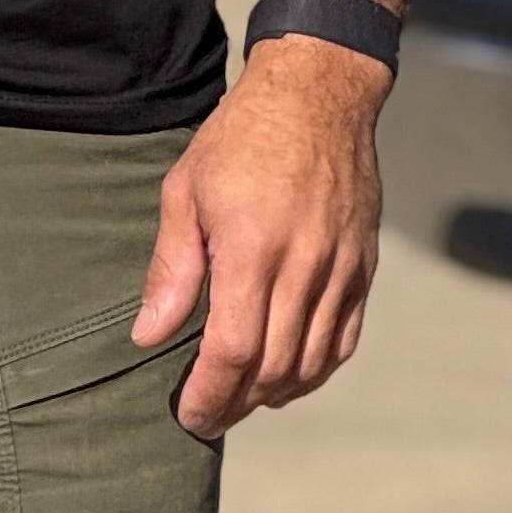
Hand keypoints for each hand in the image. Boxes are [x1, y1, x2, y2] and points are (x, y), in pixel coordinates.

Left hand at [132, 39, 385, 440]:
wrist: (319, 96)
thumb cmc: (241, 139)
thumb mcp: (185, 192)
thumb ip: (171, 270)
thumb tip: (148, 334)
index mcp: (253, 250)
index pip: (234, 350)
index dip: (209, 394)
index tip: (188, 416)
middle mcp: (304, 266)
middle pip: (274, 367)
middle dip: (236, 404)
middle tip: (206, 416)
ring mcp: (340, 269)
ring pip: (312, 362)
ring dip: (274, 394)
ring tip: (240, 401)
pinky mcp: (363, 267)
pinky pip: (344, 339)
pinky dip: (315, 370)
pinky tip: (287, 378)